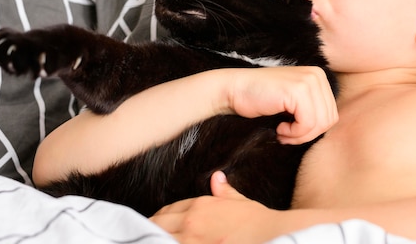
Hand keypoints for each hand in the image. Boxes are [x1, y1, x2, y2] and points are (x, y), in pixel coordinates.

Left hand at [150, 172, 281, 243]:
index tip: (156, 224)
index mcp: (200, 206)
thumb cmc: (258, 222)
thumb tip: (217, 178)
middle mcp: (192, 222)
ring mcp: (192, 241)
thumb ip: (224, 192)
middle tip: (143, 234)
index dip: (161, 218)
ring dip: (153, 238)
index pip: (168, 211)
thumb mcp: (240, 203)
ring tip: (145, 240)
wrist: (272, 235)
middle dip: (150, 228)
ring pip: (159, 238)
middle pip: (157, 224)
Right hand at [224, 66, 337, 143]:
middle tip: (286, 135)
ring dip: (299, 135)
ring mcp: (308, 81)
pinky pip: (307, 124)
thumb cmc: (260, 100)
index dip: (312, 131)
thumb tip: (329, 129)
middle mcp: (317, 75)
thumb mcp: (294, 103)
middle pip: (329, 120)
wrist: (234, 90)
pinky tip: (279, 128)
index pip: (332, 114)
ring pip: (320, 124)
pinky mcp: (298, 90)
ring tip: (282, 132)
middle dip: (307, 134)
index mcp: (319, 77)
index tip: (292, 131)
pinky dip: (293, 133)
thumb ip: (312, 110)